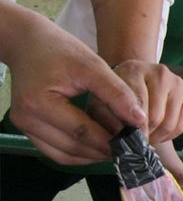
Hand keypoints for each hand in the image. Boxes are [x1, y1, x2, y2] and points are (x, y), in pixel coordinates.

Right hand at [5, 6, 146, 164]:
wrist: (30, 44)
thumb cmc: (61, 50)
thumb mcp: (93, 66)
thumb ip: (117, 93)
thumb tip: (139, 118)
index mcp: (40, 102)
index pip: (82, 131)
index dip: (110, 139)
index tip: (134, 142)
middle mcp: (26, 119)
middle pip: (72, 147)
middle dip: (103, 151)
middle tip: (130, 150)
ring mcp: (24, 126)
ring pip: (63, 155)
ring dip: (91, 156)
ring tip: (118, 150)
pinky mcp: (27, 128)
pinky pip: (55, 151)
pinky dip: (78, 152)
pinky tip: (99, 147)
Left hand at [87, 60, 182, 143]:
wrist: (134, 80)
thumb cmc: (114, 96)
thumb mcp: (101, 103)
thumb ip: (108, 117)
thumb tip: (127, 138)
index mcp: (134, 70)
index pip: (138, 103)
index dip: (134, 127)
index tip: (129, 141)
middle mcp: (159, 72)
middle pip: (156, 116)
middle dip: (145, 135)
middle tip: (135, 143)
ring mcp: (176, 82)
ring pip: (170, 123)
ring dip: (157, 137)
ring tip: (145, 139)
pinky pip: (182, 124)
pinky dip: (170, 135)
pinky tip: (157, 134)